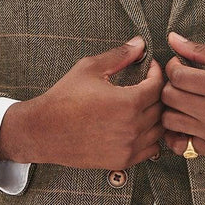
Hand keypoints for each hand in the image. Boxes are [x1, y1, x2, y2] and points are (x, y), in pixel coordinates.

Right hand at [0, 36, 163, 169]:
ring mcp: (128, 147)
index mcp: (127, 102)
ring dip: (156, 115)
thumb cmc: (64, 98)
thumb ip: (119, 56)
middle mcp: (132, 127)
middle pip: (161, 107)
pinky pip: (151, 149)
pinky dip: (150, 136)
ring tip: (145, 104)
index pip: (158, 86)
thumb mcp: (89, 68)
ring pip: (159, 129)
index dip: (157, 73)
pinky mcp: (122, 161)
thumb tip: (140, 43)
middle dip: (157, 92)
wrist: (43, 131)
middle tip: (148, 83)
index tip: (150, 67)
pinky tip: (139, 125)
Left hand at [161, 32, 204, 156]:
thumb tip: (172, 39)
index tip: (179, 64)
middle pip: (169, 98)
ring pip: (170, 121)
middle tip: (180, 81)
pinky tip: (185, 121)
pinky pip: (181, 146)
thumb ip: (202, 49)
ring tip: (182, 99)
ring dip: (171, 108)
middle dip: (169, 84)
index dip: (172, 66)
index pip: (177, 76)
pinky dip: (176, 133)